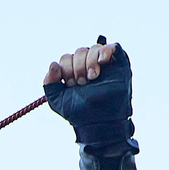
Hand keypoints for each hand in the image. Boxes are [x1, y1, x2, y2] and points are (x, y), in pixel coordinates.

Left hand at [43, 38, 134, 152]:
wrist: (98, 122)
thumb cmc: (79, 113)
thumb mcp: (57, 99)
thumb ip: (49, 82)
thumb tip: (53, 64)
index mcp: (74, 71)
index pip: (66, 58)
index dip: (66, 68)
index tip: (70, 84)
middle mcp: (88, 65)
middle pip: (79, 51)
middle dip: (78, 67)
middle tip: (82, 83)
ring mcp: (104, 64)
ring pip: (94, 48)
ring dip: (90, 62)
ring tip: (92, 78)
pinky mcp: (118, 64)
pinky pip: (113, 47)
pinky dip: (105, 51)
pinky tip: (102, 61)